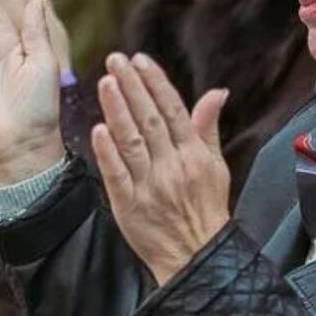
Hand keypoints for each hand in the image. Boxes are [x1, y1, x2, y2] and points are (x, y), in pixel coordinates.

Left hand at [91, 53, 231, 284]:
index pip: (173, 110)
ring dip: (117, 111)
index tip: (140, 59)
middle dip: (131, 87)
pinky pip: (117, 175)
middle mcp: (171, 166)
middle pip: (149, 120)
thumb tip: (217, 92)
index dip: (155, 83)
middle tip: (114, 60)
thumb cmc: (206, 209)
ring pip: (131, 142)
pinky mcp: (129, 206)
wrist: (196, 256)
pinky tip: (98, 129)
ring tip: (105, 83)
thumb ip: (209, 128)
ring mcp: (149, 186)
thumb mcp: (216, 167)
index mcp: (193, 155)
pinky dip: (107, 153)